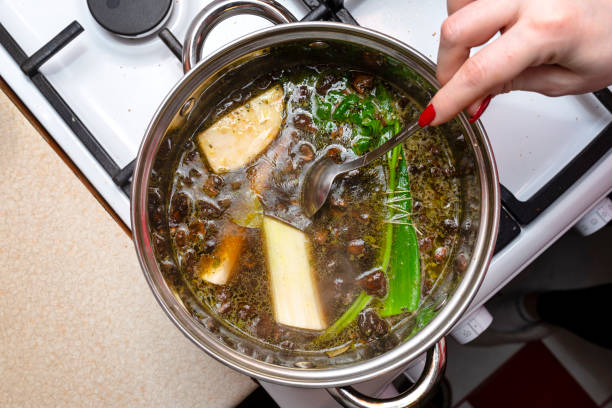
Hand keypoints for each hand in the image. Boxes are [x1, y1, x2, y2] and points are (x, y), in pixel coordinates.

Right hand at [420, 0, 611, 125]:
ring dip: (459, 31)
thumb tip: (475, 95)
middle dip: (447, 65)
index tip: (433, 114)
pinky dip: (470, 9)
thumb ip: (516, 84)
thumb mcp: (569, 79)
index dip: (450, 98)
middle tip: (459, 85)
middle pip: (456, 29)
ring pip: (458, 3)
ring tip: (484, 45)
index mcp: (548, 29)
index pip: (481, 71)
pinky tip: (489, 23)